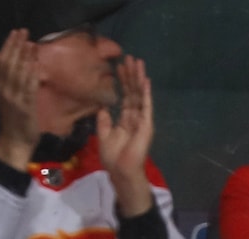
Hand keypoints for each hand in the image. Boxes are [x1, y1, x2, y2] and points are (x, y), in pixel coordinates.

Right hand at [0, 28, 42, 165]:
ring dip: (24, 57)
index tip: (13, 34)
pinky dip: (32, 76)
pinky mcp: (25, 108)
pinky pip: (28, 89)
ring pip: (18, 74)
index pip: (0, 63)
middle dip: (16, 46)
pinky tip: (35, 65)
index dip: (7, 47)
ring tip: (30, 43)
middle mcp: (5, 92)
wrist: (13, 144)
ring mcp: (14, 100)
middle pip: (9, 65)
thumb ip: (3, 79)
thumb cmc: (12, 121)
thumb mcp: (5, 97)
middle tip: (23, 31)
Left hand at [98, 56, 155, 215]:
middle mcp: (135, 117)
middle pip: (133, 92)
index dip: (122, 82)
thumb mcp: (104, 135)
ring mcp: (142, 120)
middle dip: (130, 75)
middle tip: (129, 58)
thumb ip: (104, 120)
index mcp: (125, 120)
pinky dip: (146, 93)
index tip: (118, 66)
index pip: (125, 96)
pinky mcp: (146, 125)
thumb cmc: (113, 158)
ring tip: (137, 62)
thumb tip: (102, 106)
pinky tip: (146, 80)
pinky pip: (146, 106)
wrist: (121, 171)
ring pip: (140, 95)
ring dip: (138, 78)